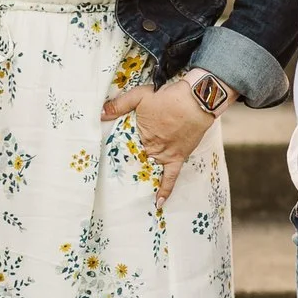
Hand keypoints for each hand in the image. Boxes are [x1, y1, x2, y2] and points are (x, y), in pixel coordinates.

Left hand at [101, 78, 214, 203]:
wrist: (196, 100)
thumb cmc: (169, 96)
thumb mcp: (140, 95)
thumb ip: (119, 104)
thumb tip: (100, 113)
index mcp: (139, 133)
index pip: (123, 147)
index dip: (115, 153)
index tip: (105, 162)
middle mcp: (150, 147)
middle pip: (135, 159)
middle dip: (126, 167)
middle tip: (113, 180)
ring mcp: (164, 154)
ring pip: (149, 169)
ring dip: (141, 179)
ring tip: (129, 192)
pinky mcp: (178, 157)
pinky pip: (171, 177)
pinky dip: (165, 190)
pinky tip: (159, 202)